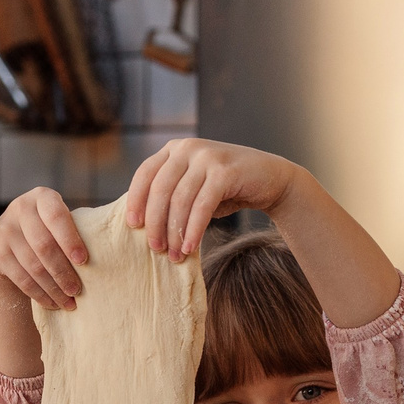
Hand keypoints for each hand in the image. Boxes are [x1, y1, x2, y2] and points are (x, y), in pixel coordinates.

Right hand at [0, 186, 89, 311]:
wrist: (5, 236)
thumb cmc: (47, 228)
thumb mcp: (57, 218)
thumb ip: (75, 227)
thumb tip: (111, 248)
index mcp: (42, 197)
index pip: (56, 216)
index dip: (70, 240)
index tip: (84, 261)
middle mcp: (20, 209)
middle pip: (44, 246)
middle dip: (63, 272)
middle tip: (78, 290)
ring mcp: (5, 231)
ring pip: (33, 266)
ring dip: (53, 288)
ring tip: (69, 302)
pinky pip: (21, 279)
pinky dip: (39, 294)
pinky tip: (52, 303)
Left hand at [127, 138, 305, 258]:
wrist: (271, 179)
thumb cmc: (226, 189)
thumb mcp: (193, 188)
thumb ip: (171, 197)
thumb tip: (143, 226)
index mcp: (174, 149)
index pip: (145, 173)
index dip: (136, 200)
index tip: (132, 226)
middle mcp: (188, 148)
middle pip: (160, 189)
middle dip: (155, 222)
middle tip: (155, 248)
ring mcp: (207, 157)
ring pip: (181, 200)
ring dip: (175, 232)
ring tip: (175, 255)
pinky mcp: (225, 171)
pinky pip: (202, 206)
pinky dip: (194, 230)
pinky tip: (191, 247)